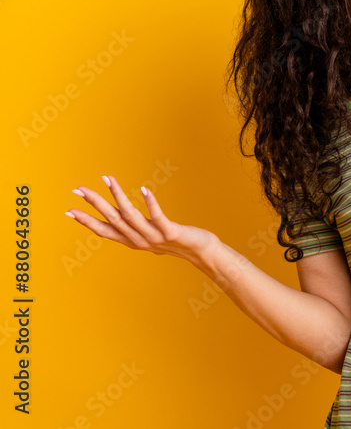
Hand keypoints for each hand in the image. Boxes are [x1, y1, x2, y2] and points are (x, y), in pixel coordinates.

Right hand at [66, 175, 218, 262]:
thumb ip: (134, 228)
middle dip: (95, 204)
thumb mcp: (149, 236)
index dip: (86, 221)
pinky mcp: (171, 232)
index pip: (104, 231)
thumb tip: (120, 216)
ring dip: (118, 196)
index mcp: (132, 241)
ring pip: (131, 216)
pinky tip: (143, 189)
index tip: (68, 210)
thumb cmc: (175, 241)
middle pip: (113, 220)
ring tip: (108, 179)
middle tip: (78, 189)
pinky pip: (158, 217)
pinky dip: (150, 203)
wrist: (200, 252)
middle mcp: (139, 240)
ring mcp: (154, 237)